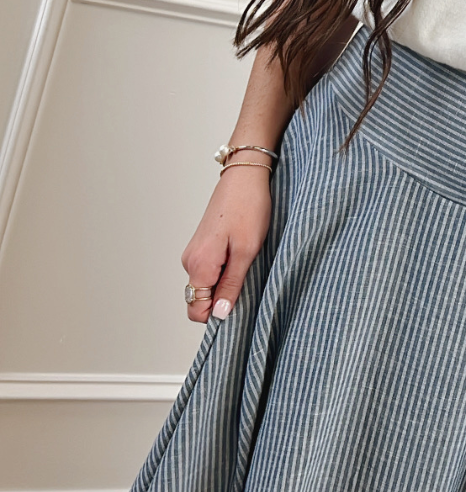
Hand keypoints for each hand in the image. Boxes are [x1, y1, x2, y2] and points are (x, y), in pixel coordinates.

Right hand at [180, 167, 271, 324]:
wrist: (245, 176)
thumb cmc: (249, 207)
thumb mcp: (246, 251)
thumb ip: (232, 285)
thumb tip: (220, 314)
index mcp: (199, 265)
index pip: (196, 310)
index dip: (217, 315)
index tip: (240, 306)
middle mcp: (190, 261)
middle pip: (200, 299)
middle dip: (222, 300)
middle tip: (249, 283)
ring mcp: (194, 252)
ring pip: (206, 285)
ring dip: (225, 284)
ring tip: (248, 266)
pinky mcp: (202, 245)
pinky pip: (209, 271)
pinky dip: (224, 272)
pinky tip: (242, 258)